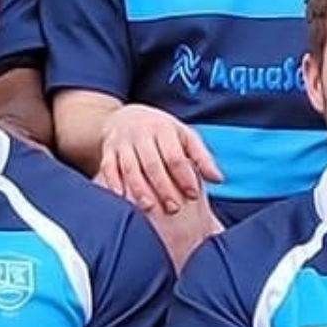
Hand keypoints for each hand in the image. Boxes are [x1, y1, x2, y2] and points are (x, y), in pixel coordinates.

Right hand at [90, 104, 220, 212]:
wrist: (125, 117)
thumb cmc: (161, 132)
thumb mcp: (183, 136)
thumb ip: (201, 157)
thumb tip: (218, 179)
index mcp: (163, 129)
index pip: (175, 156)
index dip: (184, 176)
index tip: (193, 195)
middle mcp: (141, 134)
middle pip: (153, 164)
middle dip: (163, 188)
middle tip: (174, 209)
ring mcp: (122, 143)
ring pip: (130, 168)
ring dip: (140, 190)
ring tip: (150, 208)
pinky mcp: (108, 151)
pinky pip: (108, 169)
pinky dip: (114, 184)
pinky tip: (122, 199)